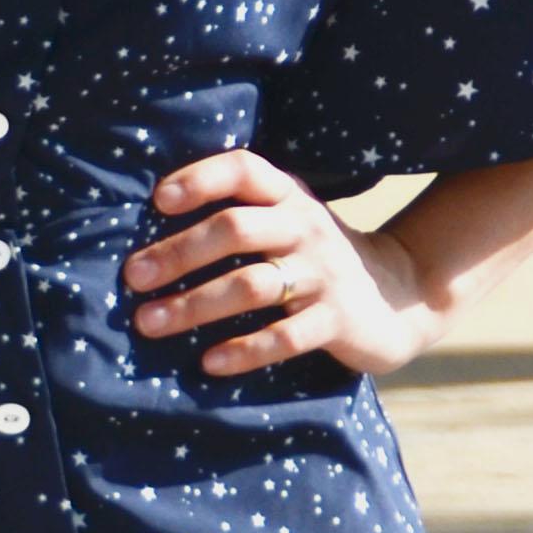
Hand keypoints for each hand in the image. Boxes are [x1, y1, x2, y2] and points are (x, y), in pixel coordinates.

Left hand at [122, 149, 432, 380]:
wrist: (399, 294)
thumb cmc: (315, 257)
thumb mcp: (287, 221)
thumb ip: (239, 213)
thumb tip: (147, 229)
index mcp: (289, 196)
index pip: (244, 170)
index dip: (201, 179)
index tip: (158, 201)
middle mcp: (306, 228)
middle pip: (236, 228)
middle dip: (178, 252)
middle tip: (133, 277)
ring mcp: (323, 275)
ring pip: (252, 285)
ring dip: (194, 305)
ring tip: (148, 322)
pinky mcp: (336, 321)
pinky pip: (286, 337)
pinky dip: (245, 350)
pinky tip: (209, 362)